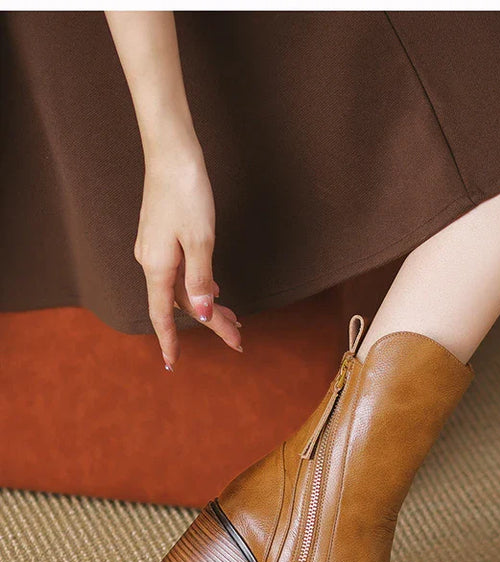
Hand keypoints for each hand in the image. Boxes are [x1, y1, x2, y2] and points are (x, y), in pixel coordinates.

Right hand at [133, 150, 241, 369]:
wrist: (172, 152)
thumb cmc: (186, 192)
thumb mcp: (200, 240)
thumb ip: (200, 280)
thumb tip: (203, 313)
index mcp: (158, 266)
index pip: (163, 314)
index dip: (170, 340)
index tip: (173, 364)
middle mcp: (152, 261)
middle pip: (182, 303)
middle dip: (211, 322)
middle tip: (239, 340)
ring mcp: (157, 249)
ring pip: (184, 287)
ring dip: (209, 305)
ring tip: (235, 320)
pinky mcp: (163, 237)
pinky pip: (182, 271)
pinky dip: (201, 286)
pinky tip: (215, 292)